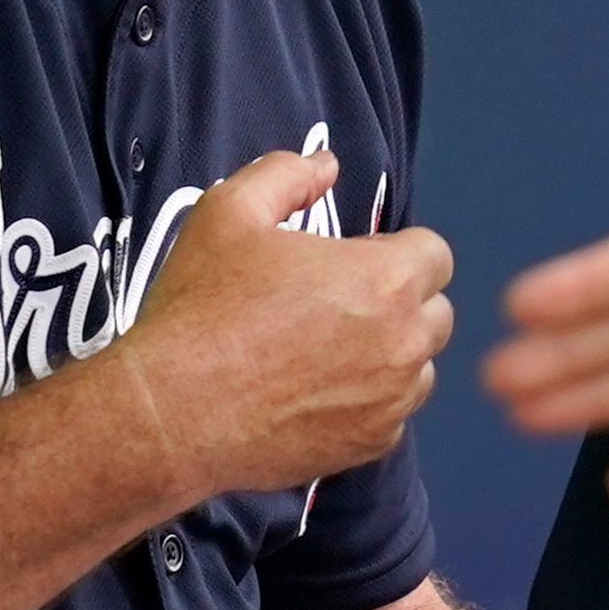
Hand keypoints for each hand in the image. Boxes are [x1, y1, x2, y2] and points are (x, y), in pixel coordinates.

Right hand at [110, 149, 452, 500]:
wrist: (172, 412)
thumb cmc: (202, 307)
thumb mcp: (230, 212)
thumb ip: (287, 174)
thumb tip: (326, 164)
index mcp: (385, 279)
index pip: (435, 254)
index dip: (395, 251)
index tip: (352, 261)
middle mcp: (404, 342)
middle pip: (436, 312)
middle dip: (400, 302)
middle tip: (337, 305)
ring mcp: (391, 401)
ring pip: (419, 368)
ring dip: (389, 355)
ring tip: (326, 351)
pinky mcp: (370, 445)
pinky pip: (392, 417)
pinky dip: (368, 405)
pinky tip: (316, 394)